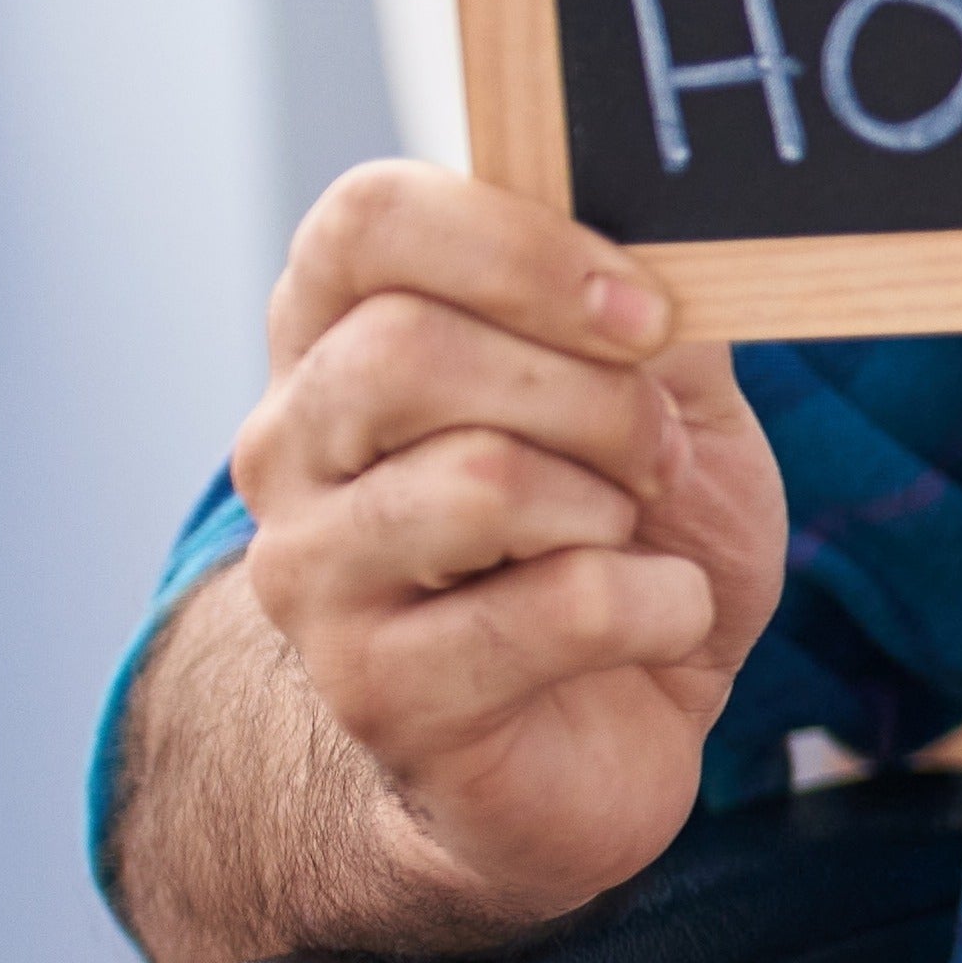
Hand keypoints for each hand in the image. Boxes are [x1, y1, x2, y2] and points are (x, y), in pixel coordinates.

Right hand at [221, 163, 783, 931]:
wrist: (611, 739)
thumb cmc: (624, 547)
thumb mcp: (670, 403)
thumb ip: (653, 315)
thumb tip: (667, 241)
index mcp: (342, 335)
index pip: (366, 223)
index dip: (520, 249)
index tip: (643, 313)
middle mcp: (292, 444)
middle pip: (409, 348)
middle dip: (595, 396)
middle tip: (656, 451)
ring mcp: (313, 575)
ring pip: (480, 481)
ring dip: (615, 505)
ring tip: (632, 537)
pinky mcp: (377, 692)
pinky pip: (559, 608)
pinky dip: (658, 607)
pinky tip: (651, 623)